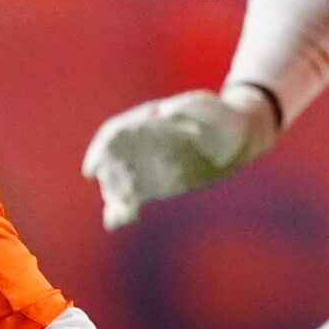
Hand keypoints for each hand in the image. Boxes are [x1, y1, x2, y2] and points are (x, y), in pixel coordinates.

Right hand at [81, 89, 276, 230]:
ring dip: (114, 197)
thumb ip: (189, 107)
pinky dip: (123, 209)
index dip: (100, 150)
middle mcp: (142, 144)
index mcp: (148, 121)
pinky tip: (118, 221)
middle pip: (113, 161)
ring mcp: (148, 164)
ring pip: (120, 182)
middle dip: (110, 178)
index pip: (115, 133)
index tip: (92, 169)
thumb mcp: (209, 107)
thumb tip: (163, 112)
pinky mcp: (156, 184)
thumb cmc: (222, 117)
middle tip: (114, 196)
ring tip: (118, 213)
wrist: (237, 138)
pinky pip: (134, 197)